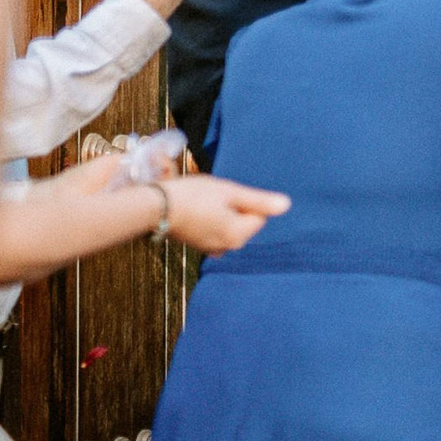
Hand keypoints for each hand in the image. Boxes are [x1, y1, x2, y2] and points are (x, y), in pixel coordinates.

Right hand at [163, 176, 290, 252]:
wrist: (154, 207)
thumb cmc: (193, 196)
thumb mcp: (230, 192)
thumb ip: (259, 201)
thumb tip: (287, 205)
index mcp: (238, 236)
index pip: (259, 216)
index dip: (244, 201)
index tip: (224, 195)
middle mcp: (227, 247)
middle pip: (244, 222)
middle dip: (234, 208)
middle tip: (212, 197)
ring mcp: (211, 248)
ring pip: (229, 225)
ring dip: (221, 213)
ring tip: (202, 203)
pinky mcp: (198, 245)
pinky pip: (214, 230)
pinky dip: (210, 220)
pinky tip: (195, 211)